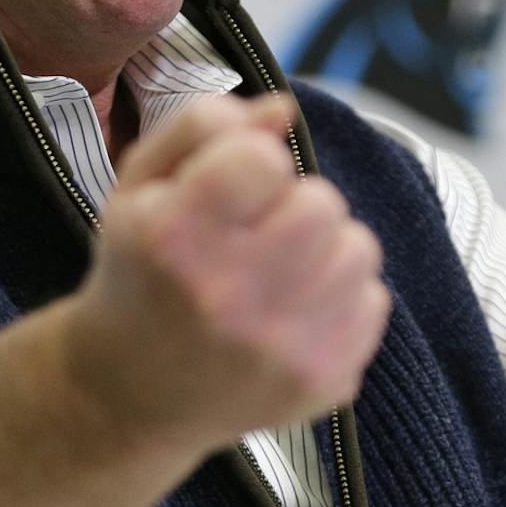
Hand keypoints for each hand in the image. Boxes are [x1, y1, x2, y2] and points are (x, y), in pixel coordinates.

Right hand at [63, 93, 391, 457]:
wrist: (131, 396)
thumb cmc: (141, 274)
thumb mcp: (140, 188)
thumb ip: (202, 126)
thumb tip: (284, 110)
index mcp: (173, 238)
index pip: (264, 159)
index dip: (253, 163)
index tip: (232, 189)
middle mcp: (228, 298)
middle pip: (322, 202)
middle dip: (295, 204)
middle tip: (258, 234)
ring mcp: (281, 349)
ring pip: (359, 248)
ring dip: (325, 249)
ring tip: (280, 271)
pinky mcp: (321, 382)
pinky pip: (374, 301)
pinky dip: (340, 299)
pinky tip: (293, 313)